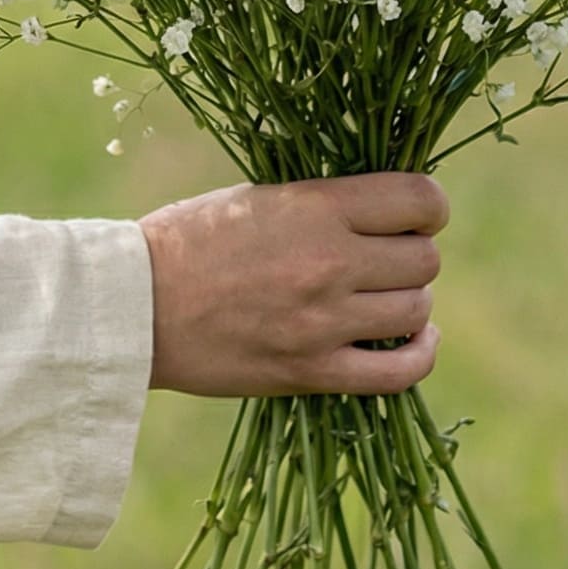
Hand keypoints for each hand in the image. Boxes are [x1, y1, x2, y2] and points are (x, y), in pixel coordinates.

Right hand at [138, 171, 446, 397]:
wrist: (137, 305)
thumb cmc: (190, 238)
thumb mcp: (258, 196)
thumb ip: (322, 202)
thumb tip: (382, 207)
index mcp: (315, 207)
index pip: (419, 199)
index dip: (430, 205)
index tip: (418, 211)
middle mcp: (330, 262)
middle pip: (424, 259)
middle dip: (414, 252)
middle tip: (387, 255)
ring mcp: (325, 322)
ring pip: (416, 310)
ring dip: (409, 301)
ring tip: (384, 294)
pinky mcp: (313, 371)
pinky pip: (399, 372)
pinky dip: (419, 353)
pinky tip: (415, 338)